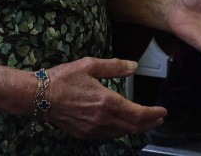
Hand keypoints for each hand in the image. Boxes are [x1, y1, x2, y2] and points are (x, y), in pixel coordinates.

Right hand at [45, 58, 165, 138]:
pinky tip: (121, 126)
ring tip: (144, 123)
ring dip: (135, 129)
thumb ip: (114, 67)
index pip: (137, 113)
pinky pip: (107, 135)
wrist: (37, 97)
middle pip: (132, 126)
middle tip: (159, 120)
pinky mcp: (82, 133)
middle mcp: (101, 119)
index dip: (153, 114)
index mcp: (106, 102)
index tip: (163, 111)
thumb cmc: (63, 78)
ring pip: (120, 133)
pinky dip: (119, 131)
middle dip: (148, 124)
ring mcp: (91, 129)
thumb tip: (134, 66)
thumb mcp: (90, 65)